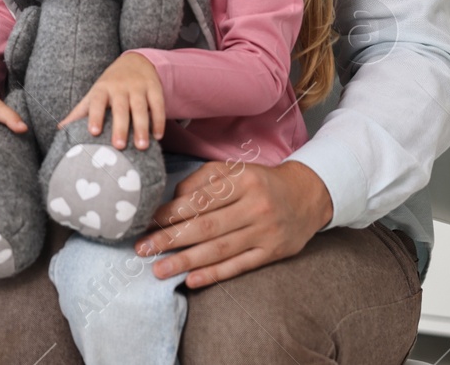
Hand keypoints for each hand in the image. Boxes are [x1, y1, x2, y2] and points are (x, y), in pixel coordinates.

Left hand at [57, 51, 164, 148]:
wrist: (136, 61)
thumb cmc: (110, 84)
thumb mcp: (94, 94)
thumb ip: (80, 112)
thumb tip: (60, 129)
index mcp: (101, 89)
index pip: (96, 102)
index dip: (95, 116)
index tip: (93, 132)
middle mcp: (119, 87)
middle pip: (120, 108)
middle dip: (120, 127)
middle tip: (119, 146)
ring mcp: (138, 87)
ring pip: (141, 108)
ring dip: (142, 127)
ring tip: (142, 146)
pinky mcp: (154, 88)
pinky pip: (158, 105)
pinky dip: (159, 121)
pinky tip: (158, 136)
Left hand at [134, 158, 333, 287]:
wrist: (307, 195)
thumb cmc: (259, 181)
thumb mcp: (232, 169)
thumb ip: (200, 181)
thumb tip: (171, 202)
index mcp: (242, 181)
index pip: (199, 200)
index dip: (170, 213)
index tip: (146, 223)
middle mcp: (255, 207)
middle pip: (206, 227)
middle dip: (170, 239)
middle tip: (142, 249)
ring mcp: (265, 233)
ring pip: (219, 250)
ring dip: (186, 261)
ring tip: (158, 269)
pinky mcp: (272, 253)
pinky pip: (239, 266)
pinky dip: (215, 274)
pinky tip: (191, 280)